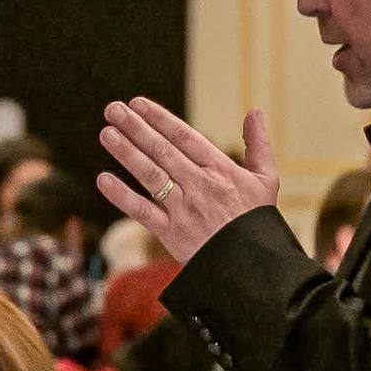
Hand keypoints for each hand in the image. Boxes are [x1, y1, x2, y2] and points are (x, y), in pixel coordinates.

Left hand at [96, 98, 279, 262]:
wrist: (251, 266)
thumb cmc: (255, 221)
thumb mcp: (266, 180)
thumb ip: (258, 145)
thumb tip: (255, 111)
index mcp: (220, 170)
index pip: (184, 136)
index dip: (159, 118)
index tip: (138, 104)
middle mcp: (200, 186)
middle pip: (162, 151)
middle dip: (136, 128)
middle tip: (113, 110)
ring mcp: (184, 209)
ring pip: (150, 175)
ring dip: (126, 153)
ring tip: (106, 133)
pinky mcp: (171, 233)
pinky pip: (142, 212)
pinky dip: (122, 196)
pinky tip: (103, 179)